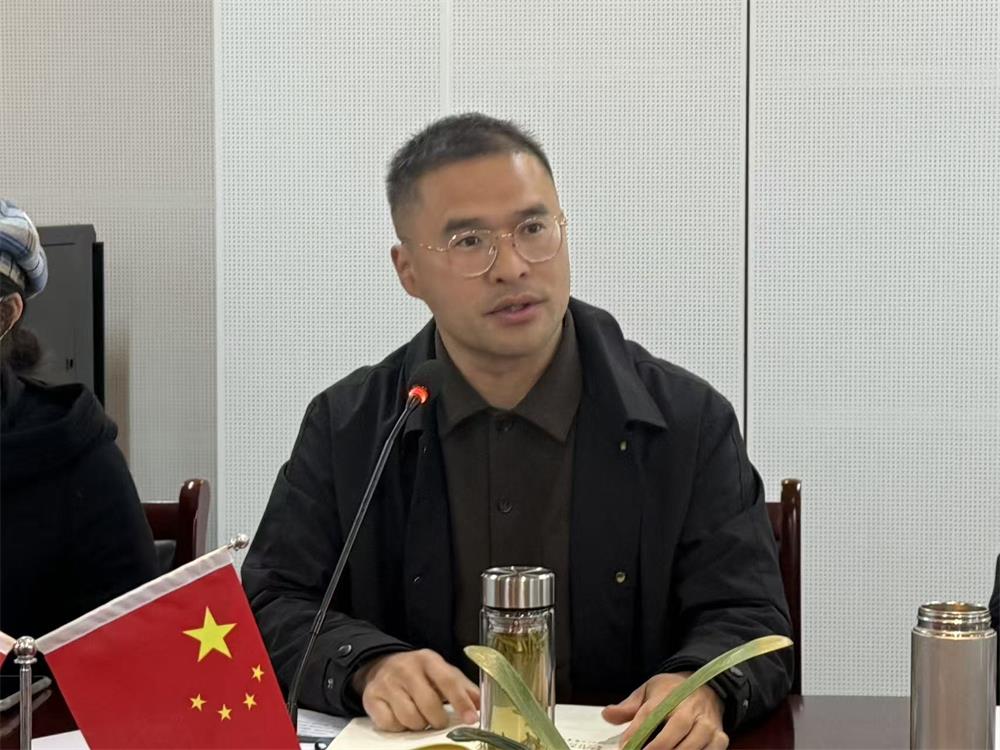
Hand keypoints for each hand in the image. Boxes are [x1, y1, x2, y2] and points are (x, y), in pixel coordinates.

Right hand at [352, 649, 479, 731]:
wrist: (381, 666)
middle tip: (438, 720)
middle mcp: (406, 668)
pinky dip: (399, 726)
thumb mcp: (441, 672)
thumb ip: (463, 688)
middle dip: (438, 719)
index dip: (461, 702)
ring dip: (418, 724)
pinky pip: (390, 724)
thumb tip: (482, 704)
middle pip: (429, 704)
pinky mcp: (371, 697)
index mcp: (428, 659)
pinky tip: (401, 716)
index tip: (471, 719)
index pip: (448, 681)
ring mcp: (387, 683)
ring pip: (410, 718)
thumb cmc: (419, 673)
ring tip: (419, 716)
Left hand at [601, 672, 727, 749]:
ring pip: (694, 743)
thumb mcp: (649, 691)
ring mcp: (707, 722)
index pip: (651, 711)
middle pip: (677, 726)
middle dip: (660, 745)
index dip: (637, 731)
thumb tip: (606, 715)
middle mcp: (691, 707)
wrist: (707, 688)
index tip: (625, 746)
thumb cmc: (672, 693)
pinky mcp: (720, 737)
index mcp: (670, 693)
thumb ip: (628, 707)